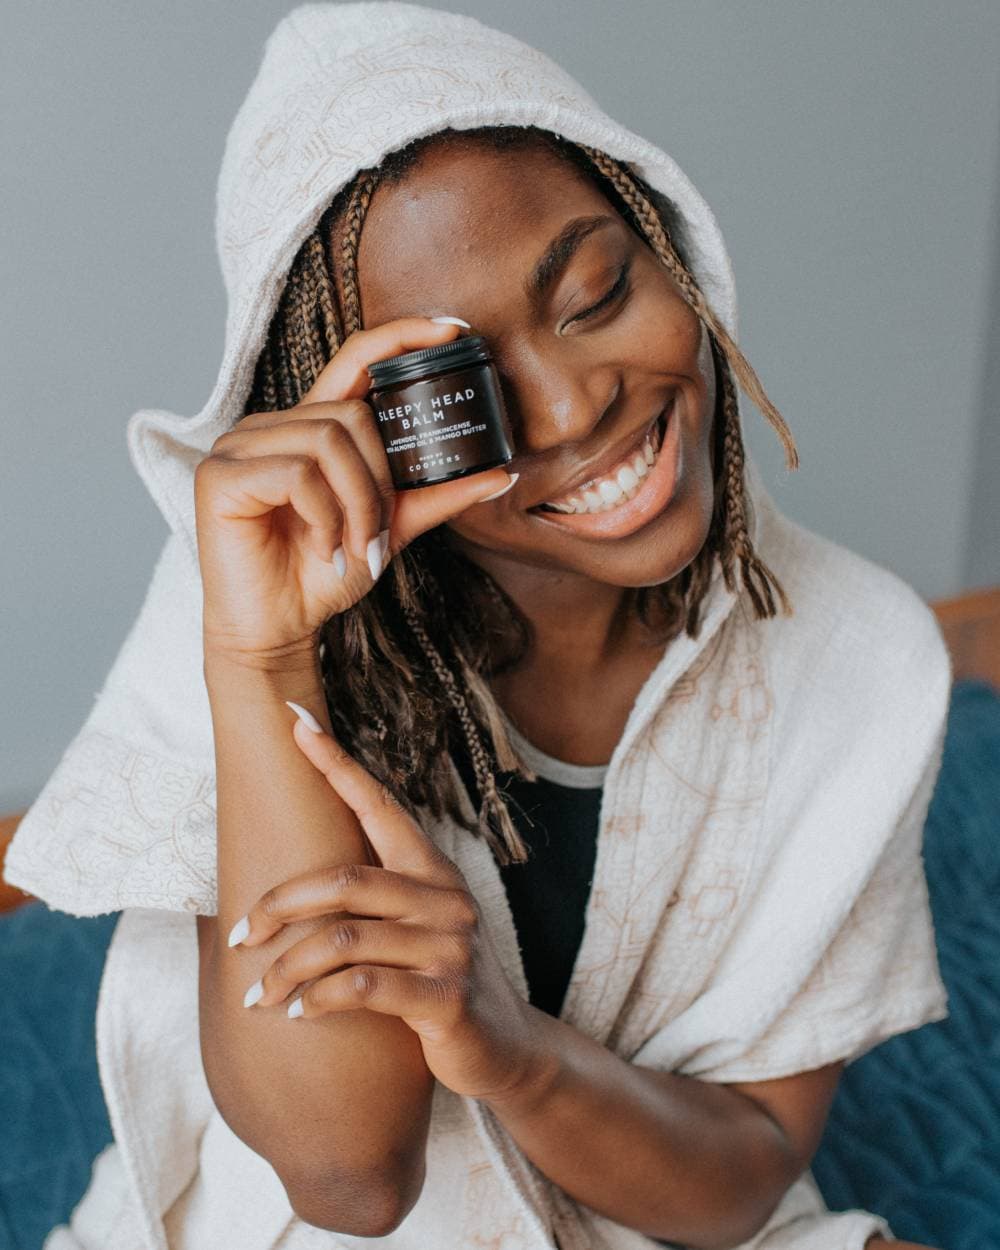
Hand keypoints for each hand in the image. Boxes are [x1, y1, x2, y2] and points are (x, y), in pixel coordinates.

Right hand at [194, 317, 515, 664]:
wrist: (277, 628)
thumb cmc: (322, 574)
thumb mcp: (389, 528)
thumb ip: (436, 496)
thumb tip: (501, 474)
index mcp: (311, 427)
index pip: (356, 358)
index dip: (401, 336)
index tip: (452, 329)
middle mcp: (273, 426)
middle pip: (352, 414)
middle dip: (380, 481)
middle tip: (376, 535)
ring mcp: (241, 445)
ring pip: (328, 441)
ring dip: (357, 504)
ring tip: (352, 547)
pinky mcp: (221, 476)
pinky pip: (297, 474)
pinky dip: (325, 516)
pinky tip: (324, 548)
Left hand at [227, 706, 544, 1102]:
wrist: (503, 1047)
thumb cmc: (438, 979)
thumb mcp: (414, 928)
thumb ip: (372, 900)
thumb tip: (291, 881)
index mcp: (432, 870)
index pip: (379, 804)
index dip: (337, 763)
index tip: (294, 721)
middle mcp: (446, 897)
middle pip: (344, 881)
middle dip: (278, 907)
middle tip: (240, 936)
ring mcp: (451, 946)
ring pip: (343, 939)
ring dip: (287, 969)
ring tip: (259, 996)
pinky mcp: (447, 996)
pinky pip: (362, 987)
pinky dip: (318, 1000)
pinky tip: (299, 1014)